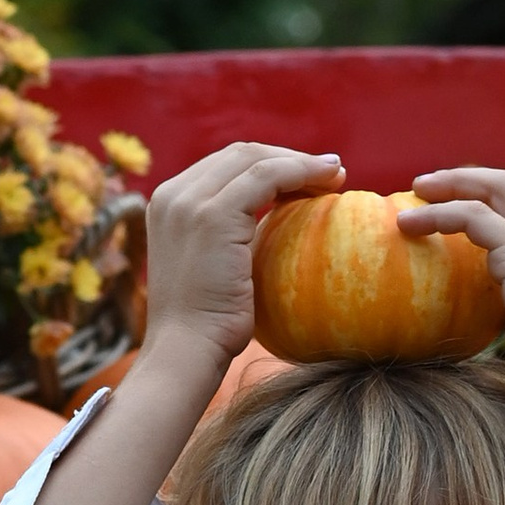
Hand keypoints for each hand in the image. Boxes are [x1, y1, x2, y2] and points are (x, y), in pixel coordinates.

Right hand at [141, 140, 342, 370]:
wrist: (186, 351)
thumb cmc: (206, 326)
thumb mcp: (214, 269)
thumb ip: (231, 240)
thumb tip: (274, 229)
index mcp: (168, 203)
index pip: (225, 166)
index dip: (271, 165)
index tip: (308, 178)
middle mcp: (172, 194)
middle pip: (240, 154)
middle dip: (288, 158)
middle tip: (329, 171)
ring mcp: (190, 202)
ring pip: (256, 159)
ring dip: (301, 162)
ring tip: (336, 175)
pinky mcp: (214, 214)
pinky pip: (268, 176)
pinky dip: (301, 172)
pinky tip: (328, 184)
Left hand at [408, 164, 504, 504]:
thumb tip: (483, 353)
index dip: (502, 202)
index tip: (466, 208)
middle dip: (475, 177)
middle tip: (431, 185)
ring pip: (496, 190)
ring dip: (452, 183)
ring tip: (412, 193)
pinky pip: (473, 220)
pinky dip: (438, 216)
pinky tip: (405, 226)